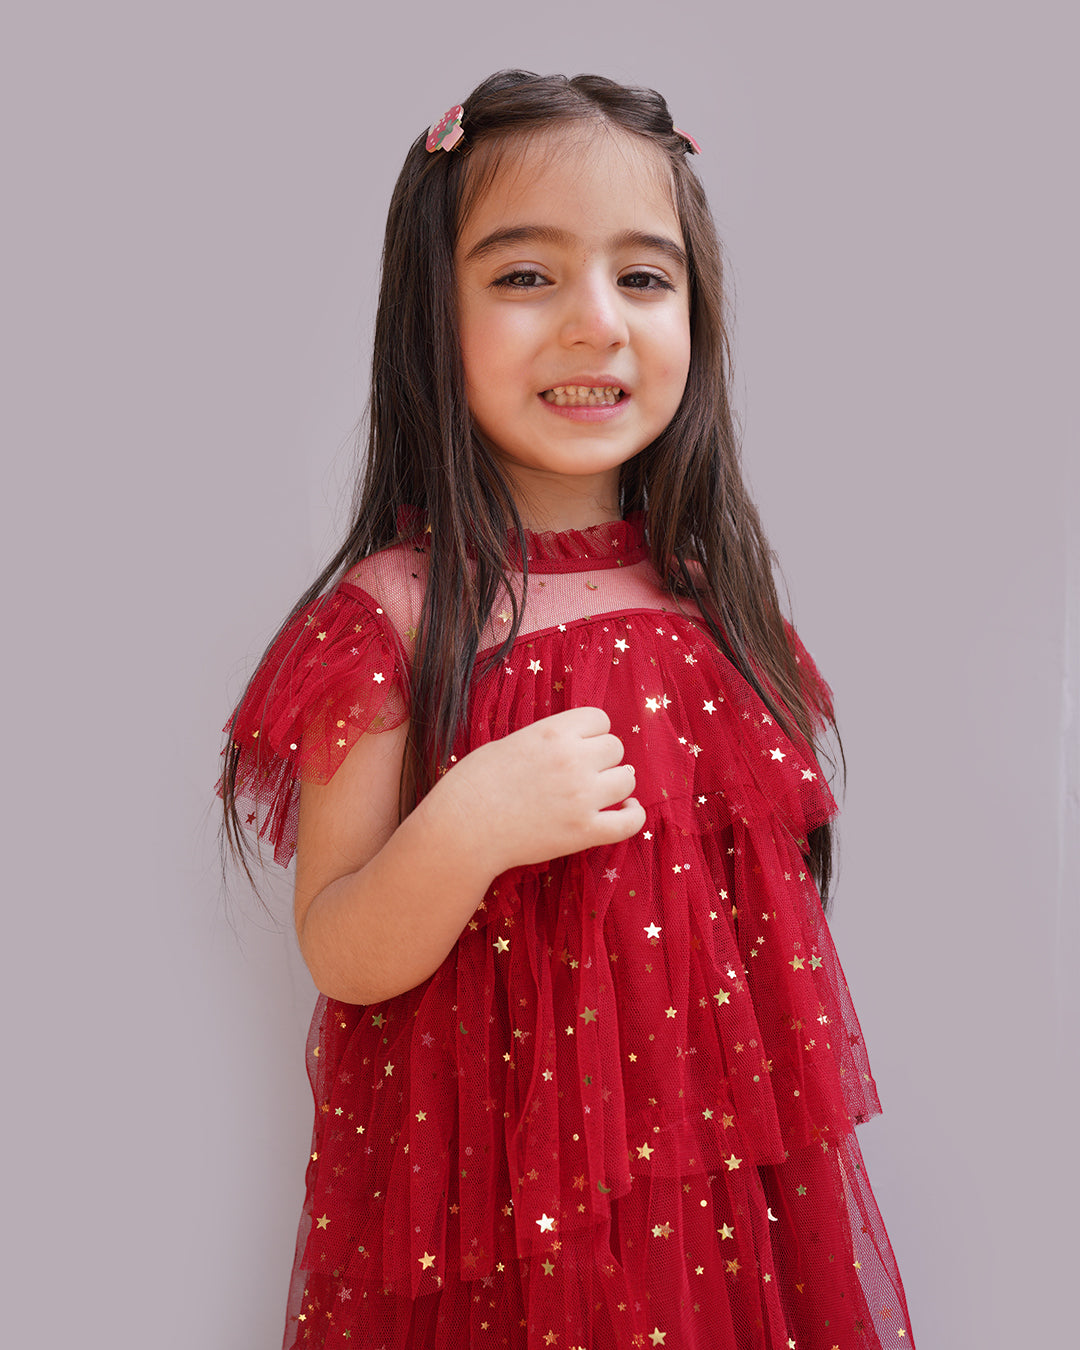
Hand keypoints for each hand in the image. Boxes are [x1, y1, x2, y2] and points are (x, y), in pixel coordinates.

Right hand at [437, 706, 645, 873]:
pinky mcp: (584, 832)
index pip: (600, 719)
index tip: (580, 745)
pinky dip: (633, 815)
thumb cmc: (475, 784)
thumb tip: (576, 743)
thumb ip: (548, 740)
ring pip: (627, 780)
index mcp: (553, 733)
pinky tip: (626, 810)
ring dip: (616, 784)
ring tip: (599, 791)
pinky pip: (630, 822)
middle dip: (603, 758)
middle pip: (616, 748)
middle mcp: (573, 760)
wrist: (462, 829)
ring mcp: (582, 797)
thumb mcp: (510, 743)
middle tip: (584, 772)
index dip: (591, 732)